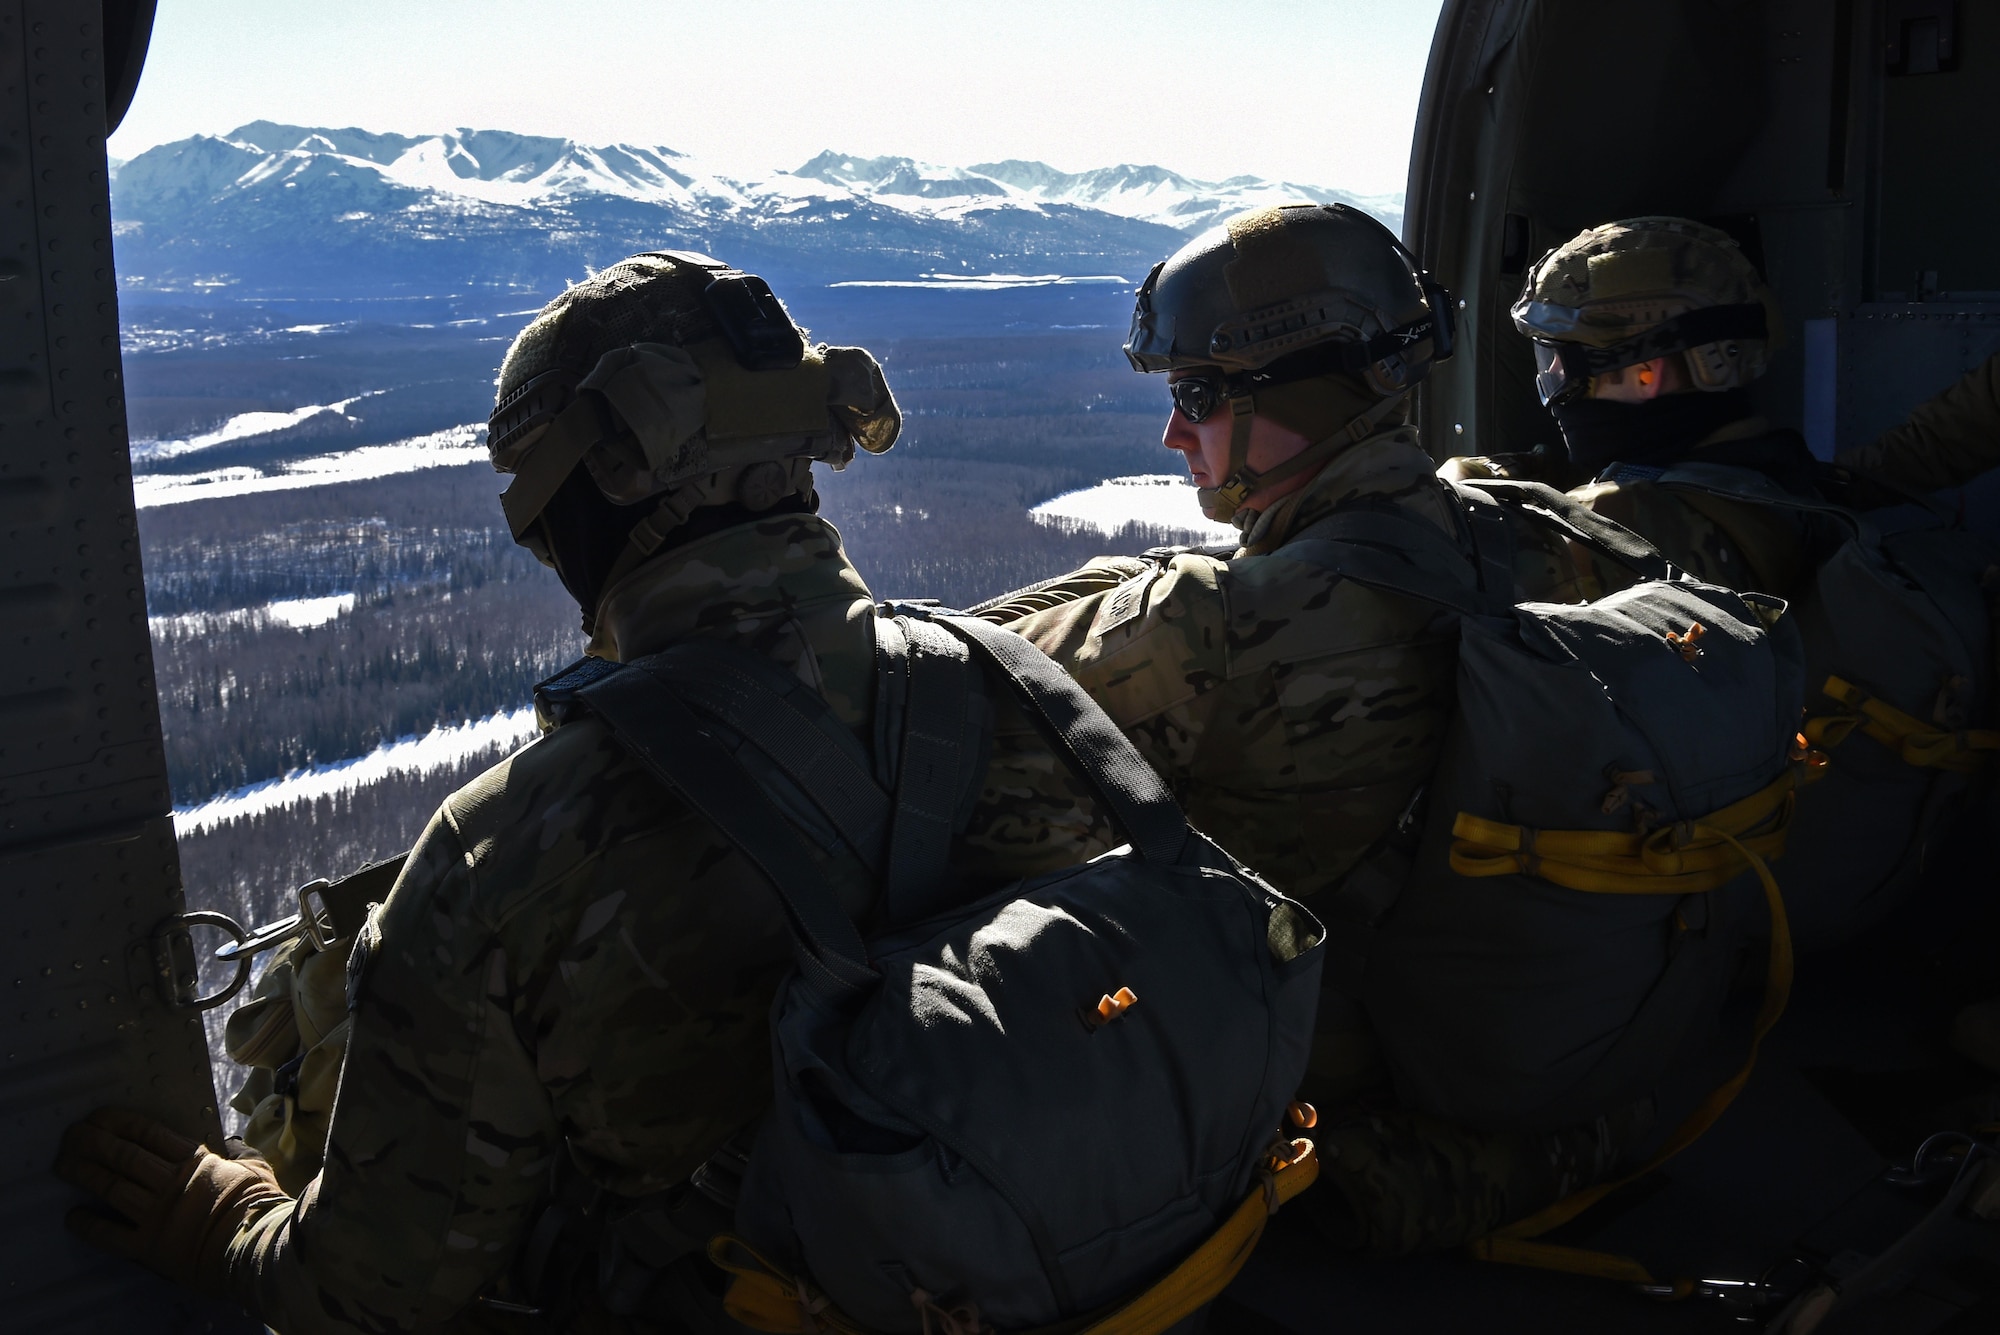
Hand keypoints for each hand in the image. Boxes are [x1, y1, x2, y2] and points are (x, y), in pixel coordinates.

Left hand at [54, 1106, 289, 1295]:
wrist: (254, 1246)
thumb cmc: (259, 1205)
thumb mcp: (256, 1169)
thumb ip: (239, 1154)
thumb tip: (230, 1143)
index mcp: (194, 1161)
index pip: (148, 1133)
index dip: (119, 1122)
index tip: (97, 1116)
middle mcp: (169, 1183)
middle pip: (124, 1156)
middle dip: (93, 1142)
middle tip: (70, 1135)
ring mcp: (156, 1214)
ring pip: (112, 1187)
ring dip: (85, 1174)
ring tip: (62, 1164)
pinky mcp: (148, 1246)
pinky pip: (111, 1234)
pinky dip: (89, 1225)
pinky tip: (72, 1216)